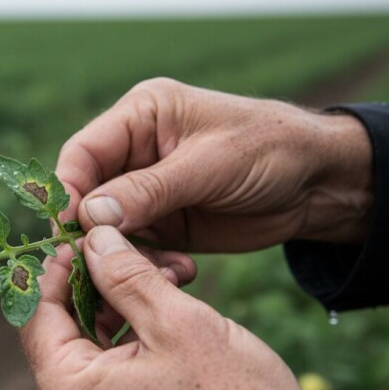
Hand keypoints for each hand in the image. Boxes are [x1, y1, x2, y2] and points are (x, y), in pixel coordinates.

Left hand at [21, 226, 361, 389]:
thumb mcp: (178, 321)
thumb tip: (93, 237)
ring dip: (112, 312)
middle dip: (91, 287)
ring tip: (157, 280)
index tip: (84, 237)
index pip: (38, 315)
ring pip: (82, 353)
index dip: (58, 269)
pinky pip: (101, 380)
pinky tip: (157, 316)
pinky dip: (122, 344)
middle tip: (125, 253)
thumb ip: (124, 274)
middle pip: (58, 334)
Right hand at [57, 78, 372, 251]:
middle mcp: (135, 153)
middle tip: (91, 263)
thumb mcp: (208, 165)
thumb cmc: (269, 150)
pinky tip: (171, 273)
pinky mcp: (163, 223)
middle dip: (89, 228)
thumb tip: (90, 216)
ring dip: (118, 253)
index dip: (69, 189)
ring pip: (107, 227)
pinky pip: (135, 248)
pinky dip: (143, 265)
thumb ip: (148, 190)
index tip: (68, 228)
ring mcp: (146, 191)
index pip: (83, 153)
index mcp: (141, 116)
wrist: (319, 183)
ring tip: (143, 272)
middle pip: (87, 193)